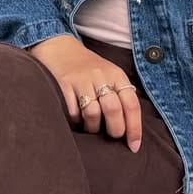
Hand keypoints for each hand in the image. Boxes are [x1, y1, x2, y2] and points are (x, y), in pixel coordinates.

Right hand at [29, 34, 141, 151]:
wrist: (58, 47)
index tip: (134, 147)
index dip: (135, 128)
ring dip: (93, 128)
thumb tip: (131, 130)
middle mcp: (100, 75)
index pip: (132, 104)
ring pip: (93, 114)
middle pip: (114, 110)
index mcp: (117, 74)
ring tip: (91, 126)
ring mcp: (81, 79)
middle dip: (115, 130)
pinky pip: (73, 113)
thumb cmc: (88, 68)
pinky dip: (76, 121)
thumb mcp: (109, 74)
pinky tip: (76, 117)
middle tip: (111, 135)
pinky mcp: (63, 84)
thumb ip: (120, 96)